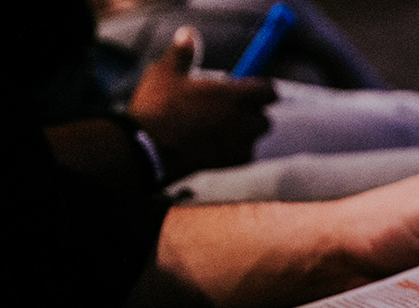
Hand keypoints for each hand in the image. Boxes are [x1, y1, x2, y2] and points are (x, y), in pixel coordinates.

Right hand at [127, 27, 276, 179]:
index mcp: (233, 96)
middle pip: (263, 117)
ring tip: (218, 126)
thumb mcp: (165, 73)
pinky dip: (235, 148)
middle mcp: (243, 121)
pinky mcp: (233, 163)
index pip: (269, 91)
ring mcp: (240, 144)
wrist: (149, 150)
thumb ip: (183, 54)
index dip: (262, 88)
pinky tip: (214, 143)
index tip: (250, 86)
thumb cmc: (157, 109)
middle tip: (228, 108)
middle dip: (251, 112)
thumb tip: (188, 34)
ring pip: (254, 136)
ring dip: (244, 131)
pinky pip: (244, 154)